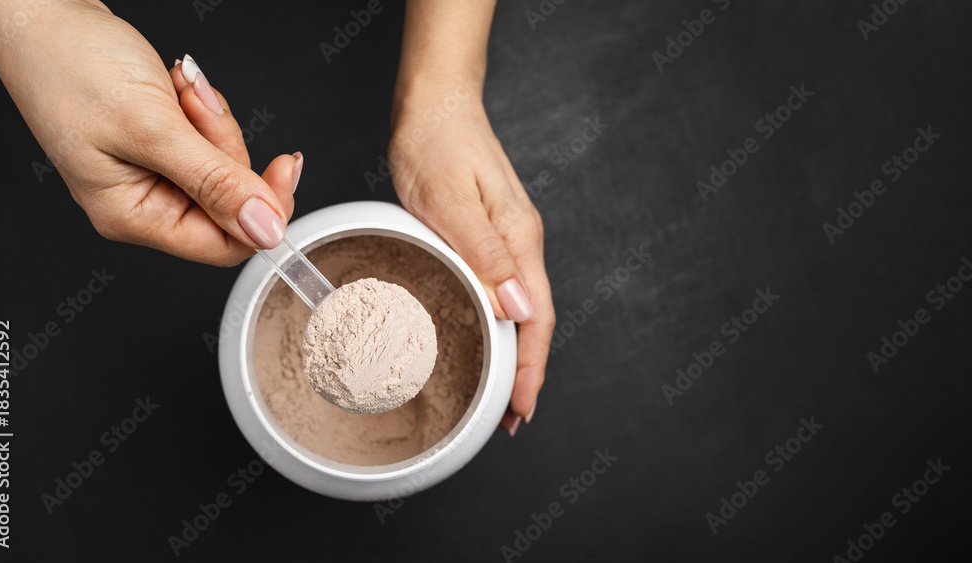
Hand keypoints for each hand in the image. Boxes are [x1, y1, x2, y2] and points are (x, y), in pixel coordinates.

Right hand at [0, 0, 298, 264]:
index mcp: (133, 216)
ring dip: (213, 121)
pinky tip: (176, 86)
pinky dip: (202, 110)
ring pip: (222, 166)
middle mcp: (143, 203)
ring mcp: (152, 174)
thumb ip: (215, 183)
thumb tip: (266, 228)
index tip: (284, 168)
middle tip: (200, 106)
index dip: (261, 211)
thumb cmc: (70, 66)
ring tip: (181, 88)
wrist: (41, 14)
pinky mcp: (159, 146)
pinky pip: (206, 139)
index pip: (224, 245)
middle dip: (226, 145)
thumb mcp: (152, 129)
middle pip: (229, 201)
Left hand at [388, 76, 554, 434]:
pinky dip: (498, 325)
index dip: (532, 369)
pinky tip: (485, 337)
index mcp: (518, 240)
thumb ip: (485, 256)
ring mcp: (507, 239)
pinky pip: (501, 291)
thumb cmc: (436, 144)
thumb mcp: (452, 201)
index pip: (537, 319)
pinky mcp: (489, 234)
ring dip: (515, 354)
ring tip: (500, 393)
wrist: (434, 103)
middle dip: (527, 373)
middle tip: (509, 419)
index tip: (521, 410)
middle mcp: (521, 243)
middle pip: (535, 321)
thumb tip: (521, 310)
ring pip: (519, 309)